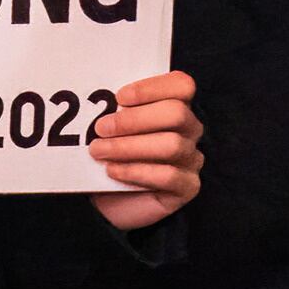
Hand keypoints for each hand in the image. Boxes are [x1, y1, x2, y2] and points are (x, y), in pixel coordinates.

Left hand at [84, 69, 203, 231]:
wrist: (109, 203)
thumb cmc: (110, 157)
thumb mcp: (109, 130)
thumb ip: (113, 111)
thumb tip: (97, 97)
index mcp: (175, 106)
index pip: (181, 85)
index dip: (152, 88)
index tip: (119, 97)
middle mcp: (189, 130)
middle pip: (176, 113)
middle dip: (134, 119)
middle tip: (101, 128)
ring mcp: (192, 158)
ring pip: (172, 145)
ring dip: (129, 146)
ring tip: (98, 151)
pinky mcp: (188, 186)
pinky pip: (169, 175)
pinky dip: (136, 171)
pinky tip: (113, 171)